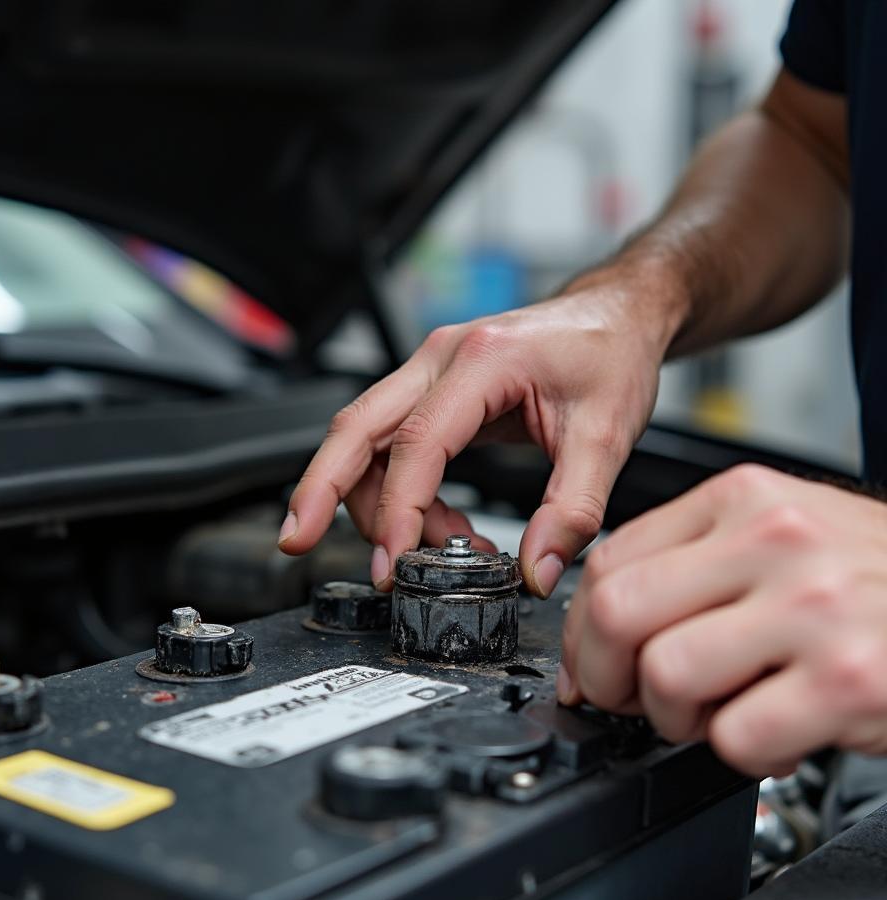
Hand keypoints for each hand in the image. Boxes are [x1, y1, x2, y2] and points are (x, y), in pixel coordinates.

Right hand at [278, 278, 672, 594]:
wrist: (616, 316)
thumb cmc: (610, 355)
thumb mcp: (607, 435)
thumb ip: (572, 509)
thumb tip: (537, 570)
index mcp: (481, 361)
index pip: (417, 442)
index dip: (400, 511)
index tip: (397, 563)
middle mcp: (441, 359)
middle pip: (355, 427)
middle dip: (319, 489)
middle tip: (295, 540)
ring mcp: (430, 373)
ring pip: (365, 441)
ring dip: (379, 505)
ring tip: (433, 550)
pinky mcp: (433, 392)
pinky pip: (391, 445)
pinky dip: (401, 494)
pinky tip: (439, 525)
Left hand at [561, 464, 886, 777]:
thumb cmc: (876, 579)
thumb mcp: (784, 535)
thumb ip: (694, 564)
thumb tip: (598, 626)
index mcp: (745, 500)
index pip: (610, 560)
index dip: (580, 628)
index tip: (589, 662)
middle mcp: (776, 542)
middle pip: (616, 612)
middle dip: (602, 675)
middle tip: (628, 699)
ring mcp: (815, 609)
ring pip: (666, 675)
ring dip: (673, 719)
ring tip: (716, 714)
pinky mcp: (850, 681)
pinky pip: (736, 737)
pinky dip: (741, 752)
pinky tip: (777, 732)